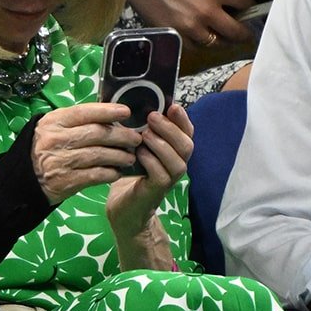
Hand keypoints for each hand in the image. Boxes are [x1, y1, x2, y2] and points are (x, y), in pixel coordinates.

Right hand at [30, 103, 143, 202]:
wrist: (25, 178)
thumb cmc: (44, 149)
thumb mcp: (52, 128)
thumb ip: (76, 121)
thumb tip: (108, 116)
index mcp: (53, 122)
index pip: (84, 112)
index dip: (107, 111)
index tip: (126, 112)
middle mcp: (56, 139)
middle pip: (97, 133)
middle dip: (121, 135)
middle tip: (135, 138)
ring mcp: (61, 160)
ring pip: (99, 155)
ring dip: (119, 156)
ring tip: (130, 157)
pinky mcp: (66, 181)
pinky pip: (95, 175)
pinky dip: (110, 173)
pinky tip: (117, 172)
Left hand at [105, 104, 193, 235]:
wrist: (123, 208)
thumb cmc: (128, 171)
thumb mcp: (133, 146)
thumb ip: (138, 129)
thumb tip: (129, 103)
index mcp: (173, 151)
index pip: (187, 133)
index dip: (183, 119)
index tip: (173, 105)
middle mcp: (176, 164)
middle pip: (187, 145)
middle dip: (171, 129)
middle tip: (152, 116)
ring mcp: (169, 179)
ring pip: (178, 162)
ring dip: (162, 145)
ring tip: (144, 134)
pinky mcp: (156, 192)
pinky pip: (162, 176)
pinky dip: (151, 162)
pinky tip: (138, 154)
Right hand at [127, 0, 254, 45]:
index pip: (245, 3)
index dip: (250, 7)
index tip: (249, 10)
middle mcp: (208, 11)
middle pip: (235, 31)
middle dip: (243, 33)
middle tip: (245, 34)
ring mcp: (190, 26)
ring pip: (215, 43)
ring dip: (220, 40)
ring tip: (221, 38)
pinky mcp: (174, 33)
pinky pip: (193, 46)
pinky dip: (198, 43)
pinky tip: (198, 38)